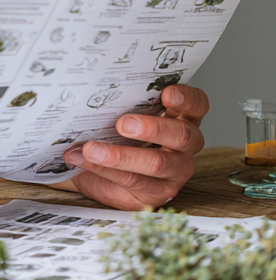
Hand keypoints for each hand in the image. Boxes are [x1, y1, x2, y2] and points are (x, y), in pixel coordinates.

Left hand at [57, 84, 207, 208]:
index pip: (196, 105)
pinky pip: (133, 181)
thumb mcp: (121, 112)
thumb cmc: (115, 132)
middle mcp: (184, 145)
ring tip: (92, 149)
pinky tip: (83, 159)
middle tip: (123, 123)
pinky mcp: (157, 193)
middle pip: (182, 135)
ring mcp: (174, 171)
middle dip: (152, 127)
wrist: (98, 168)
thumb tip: (92, 87)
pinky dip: (104, 169)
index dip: (186, 98)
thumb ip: (121, 100)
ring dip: (121, 155)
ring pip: (157, 163)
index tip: (167, 93)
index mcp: (181, 118)